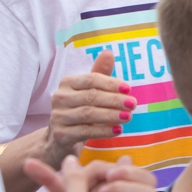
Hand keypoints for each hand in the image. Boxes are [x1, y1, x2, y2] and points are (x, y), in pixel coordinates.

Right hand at [41, 51, 133, 169]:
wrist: (60, 139)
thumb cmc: (80, 109)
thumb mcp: (89, 91)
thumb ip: (100, 74)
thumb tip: (108, 52)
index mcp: (67, 83)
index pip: (91, 79)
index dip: (111, 83)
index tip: (129, 89)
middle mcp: (59, 97)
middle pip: (91, 96)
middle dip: (115, 100)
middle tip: (133, 104)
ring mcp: (58, 117)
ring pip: (88, 114)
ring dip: (111, 115)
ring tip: (128, 116)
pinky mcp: (60, 135)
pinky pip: (85, 131)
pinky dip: (103, 130)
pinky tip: (118, 129)